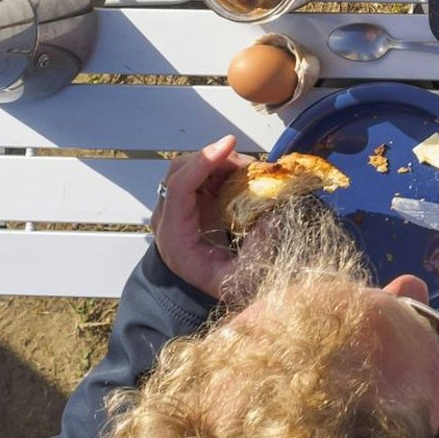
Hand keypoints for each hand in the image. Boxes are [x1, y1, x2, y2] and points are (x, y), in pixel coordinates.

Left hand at [151, 134, 251, 296]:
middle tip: (250, 168)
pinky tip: (242, 177)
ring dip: (221, 162)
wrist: (195, 293)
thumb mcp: (238, 279)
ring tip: (250, 173)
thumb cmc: (217, 285)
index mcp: (174, 234)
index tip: (229, 145)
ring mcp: (176, 205)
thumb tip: (270, 215)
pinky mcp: (189, 200)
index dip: (202, 162)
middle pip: (182, 169)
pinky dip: (222, 167)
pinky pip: (201, 173)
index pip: (179, 187)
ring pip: (192, 166)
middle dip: (216, 159)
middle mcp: (168, 215)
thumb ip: (256, 251)